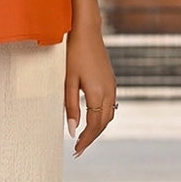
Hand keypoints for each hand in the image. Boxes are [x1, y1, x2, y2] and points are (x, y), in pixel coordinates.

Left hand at [65, 23, 116, 157]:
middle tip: (78, 149)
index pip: (94, 125)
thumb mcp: (68, 81)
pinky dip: (101, 116)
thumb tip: (71, 130)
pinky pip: (109, 105)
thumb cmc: (73, 53)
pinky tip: (91, 119)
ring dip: (97, 128)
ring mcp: (112, 86)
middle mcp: (109, 92)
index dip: (85, 140)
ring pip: (108, 115)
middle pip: (103, 123)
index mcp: (98, 93)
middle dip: (91, 137)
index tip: (76, 151)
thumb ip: (70, 106)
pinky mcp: (111, 81)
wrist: (87, 31)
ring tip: (83, 137)